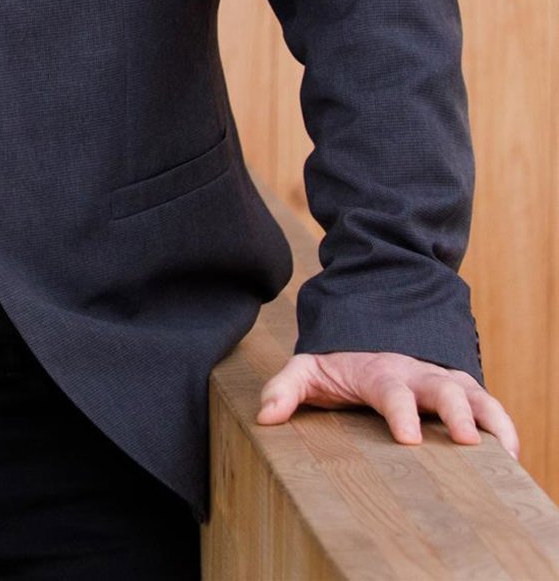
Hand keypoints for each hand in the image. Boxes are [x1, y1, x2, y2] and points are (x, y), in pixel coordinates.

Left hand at [257, 351, 518, 456]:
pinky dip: (504, 425)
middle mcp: (416, 373)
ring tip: (503, 452)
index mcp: (379, 371)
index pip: (391, 390)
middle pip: (441, 388)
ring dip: (489, 419)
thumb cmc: (339, 360)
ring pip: (473, 393)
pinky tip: (511, 453)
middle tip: (465, 441)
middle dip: (455, 413)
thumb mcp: (308, 369)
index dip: (401, 411)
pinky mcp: (461, 390)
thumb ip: (285, 388)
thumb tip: (265, 416)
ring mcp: (441, 379)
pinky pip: (488, 404)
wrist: (371, 324)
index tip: (409, 437)